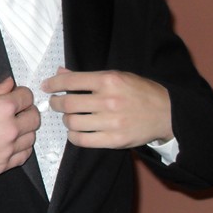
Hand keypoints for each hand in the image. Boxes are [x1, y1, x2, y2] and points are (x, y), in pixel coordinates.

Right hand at [0, 77, 39, 178]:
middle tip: (19, 111)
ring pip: (31, 137)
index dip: (22, 94)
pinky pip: (24, 155)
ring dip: (25, 131)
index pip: (27, 97)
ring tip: (13, 128)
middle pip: (34, 117)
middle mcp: (10, 129)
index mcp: (3, 108)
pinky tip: (12, 144)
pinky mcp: (3, 165)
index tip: (18, 97)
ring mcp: (8, 149)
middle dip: (28, 111)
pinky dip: (21, 149)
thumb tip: (9, 84)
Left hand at [42, 67, 171, 148]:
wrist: (166, 113)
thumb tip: (61, 72)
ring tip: (69, 117)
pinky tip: (75, 131)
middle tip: (55, 103)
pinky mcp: (114, 140)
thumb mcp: (118, 76)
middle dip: (56, 103)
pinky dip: (73, 136)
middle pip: (68, 103)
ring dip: (65, 120)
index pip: (71, 81)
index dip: (53, 84)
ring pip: (72, 122)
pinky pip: (83, 140)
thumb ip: (88, 76)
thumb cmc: (140, 91)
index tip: (46, 86)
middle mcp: (109, 100)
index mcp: (110, 80)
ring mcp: (111, 122)